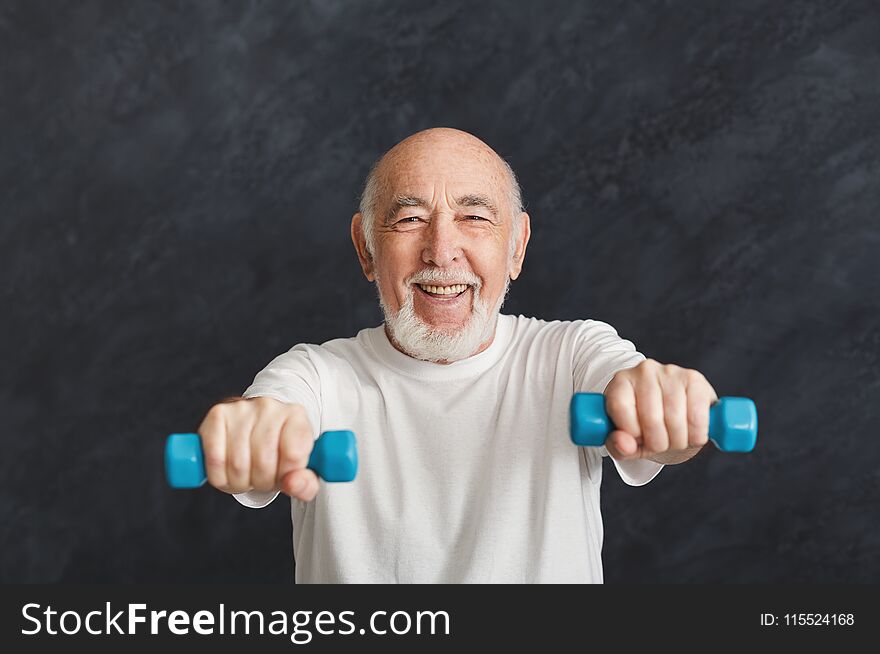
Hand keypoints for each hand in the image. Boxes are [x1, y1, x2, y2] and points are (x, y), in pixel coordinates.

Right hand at [197, 396, 319, 499]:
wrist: (257, 426)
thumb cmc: (279, 450)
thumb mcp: (299, 469)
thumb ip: (305, 483)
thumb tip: (293, 484)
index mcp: (296, 416)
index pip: (294, 455)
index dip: (286, 475)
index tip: (283, 474)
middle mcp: (270, 406)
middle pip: (263, 462)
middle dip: (262, 482)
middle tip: (263, 478)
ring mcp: (241, 408)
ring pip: (237, 465)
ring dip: (240, 482)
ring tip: (247, 474)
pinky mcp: (217, 415)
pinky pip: (215, 459)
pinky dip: (220, 477)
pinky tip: (228, 471)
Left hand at [603, 359, 717, 462]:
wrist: (672, 411)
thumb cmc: (644, 424)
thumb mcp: (626, 440)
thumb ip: (619, 446)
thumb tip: (625, 445)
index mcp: (620, 382)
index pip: (620, 407)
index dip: (632, 432)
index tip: (639, 439)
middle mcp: (644, 371)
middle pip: (651, 418)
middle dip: (658, 443)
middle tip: (660, 443)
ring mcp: (670, 372)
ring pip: (675, 419)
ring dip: (678, 441)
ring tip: (675, 438)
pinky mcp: (695, 379)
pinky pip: (697, 417)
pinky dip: (696, 434)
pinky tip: (690, 432)